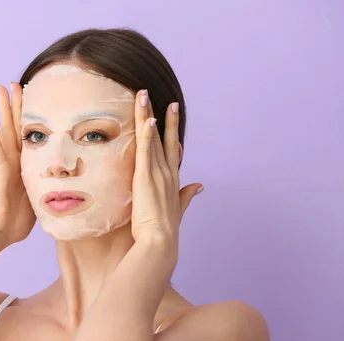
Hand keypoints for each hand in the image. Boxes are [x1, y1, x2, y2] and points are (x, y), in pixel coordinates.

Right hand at [0, 83, 35, 247]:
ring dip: (3, 109)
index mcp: (25, 165)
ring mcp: (5, 164)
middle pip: (15, 127)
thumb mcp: (38, 199)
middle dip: (16, 105)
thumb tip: (63, 187)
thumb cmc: (16, 221)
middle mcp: (13, 160)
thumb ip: (46, 188)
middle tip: (15, 83)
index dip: (30, 118)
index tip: (34, 100)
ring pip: (4, 130)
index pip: (28, 136)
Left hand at [130, 90, 202, 259]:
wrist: (160, 242)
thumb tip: (200, 185)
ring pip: (152, 138)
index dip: (171, 130)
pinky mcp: (146, 177)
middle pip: (163, 138)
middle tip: (159, 96)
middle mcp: (168, 172)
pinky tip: (147, 118)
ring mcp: (158, 173)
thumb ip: (188, 195)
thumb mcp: (178, 209)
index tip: (171, 113)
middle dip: (161, 115)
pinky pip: (146, 150)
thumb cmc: (165, 230)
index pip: (171, 149)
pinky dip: (147, 134)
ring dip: (147, 115)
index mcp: (173, 179)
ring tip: (143, 95)